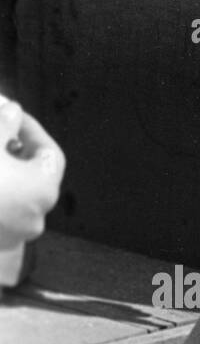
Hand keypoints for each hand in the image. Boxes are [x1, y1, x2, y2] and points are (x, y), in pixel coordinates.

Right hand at [0, 98, 65, 247]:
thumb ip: (3, 123)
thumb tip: (13, 109)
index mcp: (42, 190)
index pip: (50, 154)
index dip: (31, 129)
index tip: (10, 112)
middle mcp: (36, 216)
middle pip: (32, 174)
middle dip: (12, 148)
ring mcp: (13, 234)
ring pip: (14, 193)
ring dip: (2, 169)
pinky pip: (1, 211)